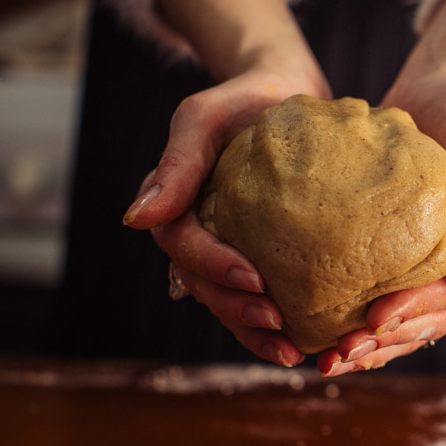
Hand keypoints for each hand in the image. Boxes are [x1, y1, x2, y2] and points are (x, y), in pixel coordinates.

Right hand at [124, 68, 330, 365]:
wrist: (287, 94)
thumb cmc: (245, 99)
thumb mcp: (205, 117)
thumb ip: (177, 162)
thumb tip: (135, 220)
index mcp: (176, 205)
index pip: (183, 247)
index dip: (214, 267)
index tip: (256, 279)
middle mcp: (197, 234)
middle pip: (203, 286)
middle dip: (237, 312)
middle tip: (278, 324)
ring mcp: (227, 249)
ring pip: (228, 303)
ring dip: (255, 333)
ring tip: (295, 352)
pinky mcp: (262, 257)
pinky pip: (261, 298)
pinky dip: (278, 325)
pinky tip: (310, 342)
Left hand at [316, 75, 445, 374]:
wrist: (437, 95)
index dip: (417, 312)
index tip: (375, 318)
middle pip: (430, 322)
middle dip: (387, 343)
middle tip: (340, 352)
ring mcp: (435, 270)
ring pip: (407, 324)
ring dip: (371, 348)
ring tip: (327, 360)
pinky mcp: (403, 263)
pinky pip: (385, 303)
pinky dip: (358, 325)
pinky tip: (324, 338)